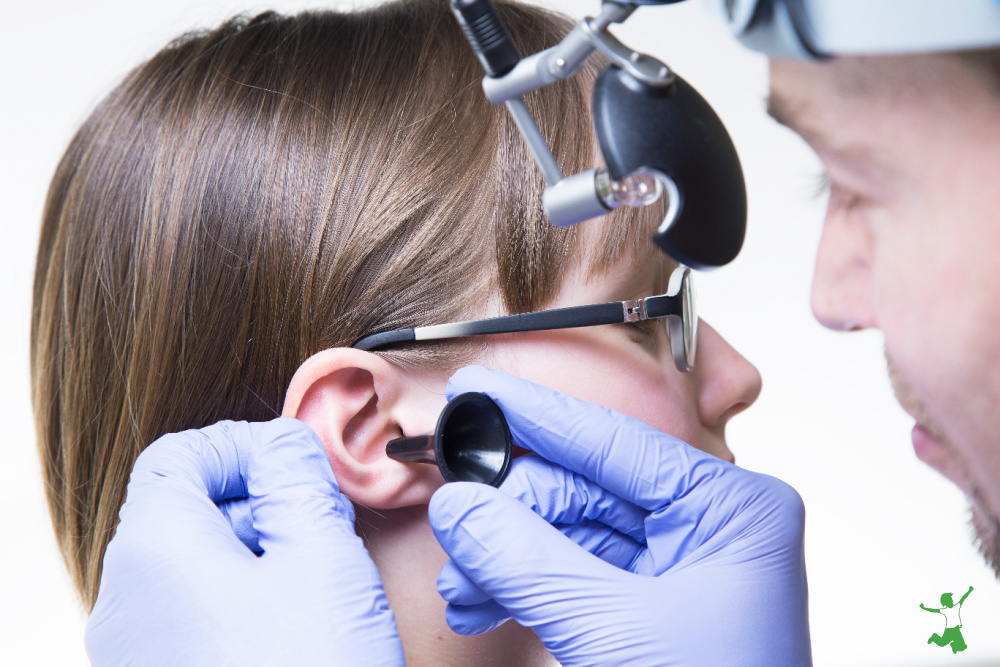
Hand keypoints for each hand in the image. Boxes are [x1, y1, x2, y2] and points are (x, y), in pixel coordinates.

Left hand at [85, 418, 403, 665]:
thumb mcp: (321, 556)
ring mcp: (141, 655)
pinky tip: (302, 628)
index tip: (301, 465)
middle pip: (187, 510)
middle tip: (324, 523)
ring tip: (321, 579)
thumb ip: (298, 477)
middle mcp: (129, 603)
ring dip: (261, 552)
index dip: (245, 444)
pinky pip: (198, 618)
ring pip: (196, 567)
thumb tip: (283, 444)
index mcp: (156, 552)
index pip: (179, 457)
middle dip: (261, 500)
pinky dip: (248, 600)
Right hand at [429, 366, 810, 665]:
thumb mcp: (613, 633)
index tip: (479, 391)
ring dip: (508, 553)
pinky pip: (575, 570)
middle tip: (455, 524)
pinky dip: (525, 581)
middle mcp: (709, 524)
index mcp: (731, 510)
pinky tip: (484, 597)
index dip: (536, 416)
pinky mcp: (652, 602)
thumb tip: (459, 506)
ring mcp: (680, 564)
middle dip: (511, 511)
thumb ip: (528, 560)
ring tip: (464, 584)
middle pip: (584, 488)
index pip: (615, 443)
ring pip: (570, 531)